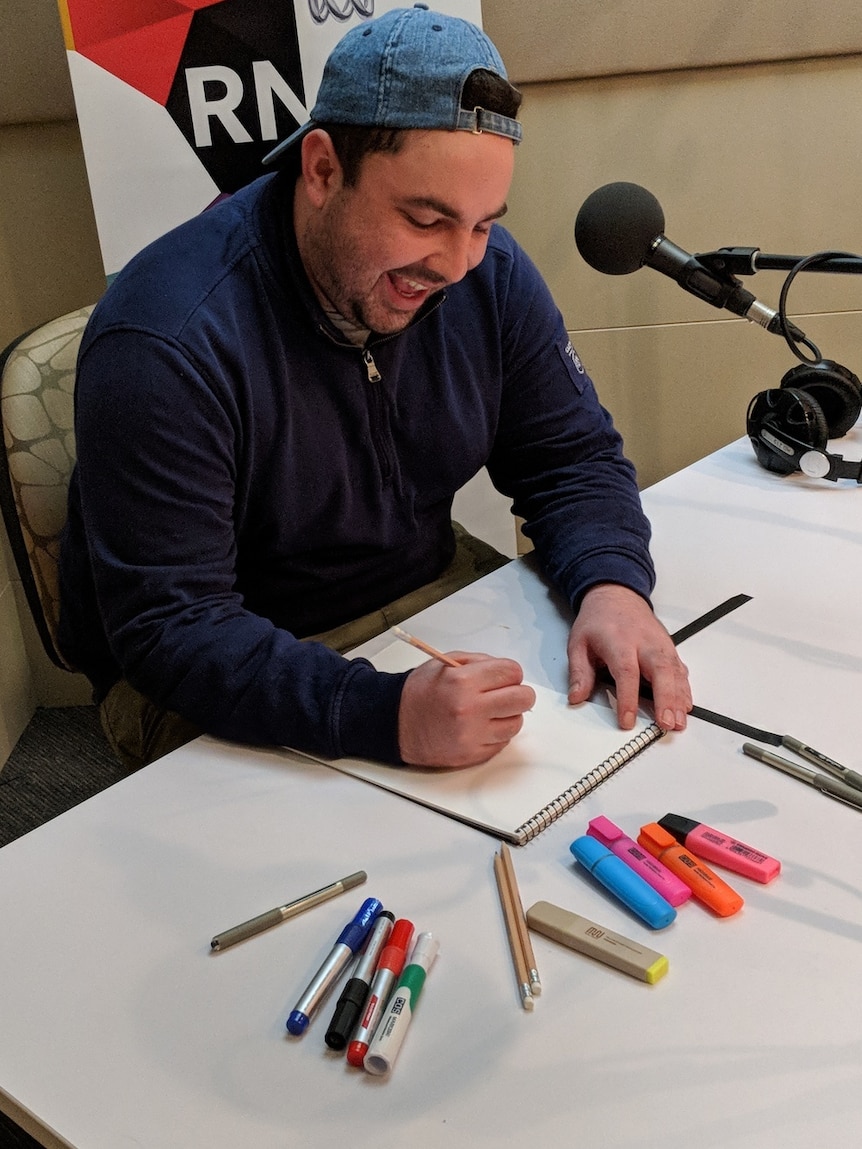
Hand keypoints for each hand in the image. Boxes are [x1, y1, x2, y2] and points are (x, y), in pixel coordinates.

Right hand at [397, 653, 536, 766]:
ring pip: (516, 723)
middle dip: (518, 693)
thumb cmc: (420, 692)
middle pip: (522, 699)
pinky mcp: (472, 755)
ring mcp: (472, 735)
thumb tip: (509, 673)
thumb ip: (480, 663)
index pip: (512, 672)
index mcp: (462, 681)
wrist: (396, 723)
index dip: (510, 673)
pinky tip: (479, 726)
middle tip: (506, 694)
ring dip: (508, 716)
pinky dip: (496, 734)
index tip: (504, 677)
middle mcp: (469, 709)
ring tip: (489, 712)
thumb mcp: (446, 663)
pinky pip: (502, 743)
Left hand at [566, 584, 690, 731]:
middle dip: (666, 699)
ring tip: (679, 721)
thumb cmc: (598, 620)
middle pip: (659, 671)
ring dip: (679, 697)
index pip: (626, 672)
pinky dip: (684, 688)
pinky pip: (679, 668)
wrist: (616, 595)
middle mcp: (644, 642)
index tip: (627, 720)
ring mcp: (660, 644)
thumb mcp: (578, 642)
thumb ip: (579, 671)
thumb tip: (576, 697)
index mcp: (619, 641)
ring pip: (674, 671)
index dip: (628, 698)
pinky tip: (685, 704)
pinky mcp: (668, 647)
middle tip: (667, 724)